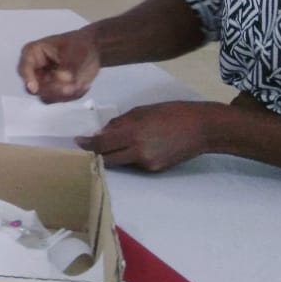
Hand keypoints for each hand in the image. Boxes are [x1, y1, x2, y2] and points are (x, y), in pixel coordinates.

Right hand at [17, 29, 100, 102]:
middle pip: (34, 87)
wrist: (92, 50)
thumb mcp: (77, 52)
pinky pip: (57, 99)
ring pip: (46, 95)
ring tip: (79, 81)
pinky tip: (80, 84)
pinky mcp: (52, 91)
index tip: (34, 88)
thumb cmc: (80, 44)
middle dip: (54, 88)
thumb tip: (62, 78)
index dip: (28, 78)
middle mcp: (34, 68)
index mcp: (33, 52)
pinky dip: (70, 95)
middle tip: (71, 86)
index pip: (24, 67)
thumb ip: (69, 66)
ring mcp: (42, 81)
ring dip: (64, 93)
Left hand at [77, 101, 222, 171]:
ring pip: (120, 162)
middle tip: (87, 146)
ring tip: (110, 143)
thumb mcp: (141, 111)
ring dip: (112, 154)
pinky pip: (134, 163)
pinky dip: (128, 156)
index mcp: (134, 134)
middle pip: (107, 159)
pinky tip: (132, 147)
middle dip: (95, 153)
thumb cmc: (172, 113)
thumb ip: (119, 123)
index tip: (78, 141)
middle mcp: (138, 153)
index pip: (102, 144)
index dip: (87, 144)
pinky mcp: (155, 170)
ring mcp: (147, 164)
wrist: (202, 129)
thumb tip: (101, 133)